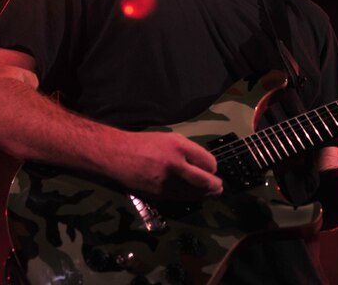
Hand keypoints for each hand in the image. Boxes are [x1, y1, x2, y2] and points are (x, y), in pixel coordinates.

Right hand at [109, 131, 223, 199]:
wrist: (117, 156)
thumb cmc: (144, 144)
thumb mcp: (168, 139)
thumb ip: (187, 151)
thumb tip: (205, 166)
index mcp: (179, 146)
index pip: (208, 162)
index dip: (212, 167)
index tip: (211, 168)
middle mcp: (175, 164)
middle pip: (205, 181)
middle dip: (215, 185)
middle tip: (219, 187)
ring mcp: (167, 182)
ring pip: (195, 194)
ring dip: (205, 195)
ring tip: (211, 194)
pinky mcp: (160, 195)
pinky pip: (182, 199)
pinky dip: (191, 198)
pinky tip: (194, 196)